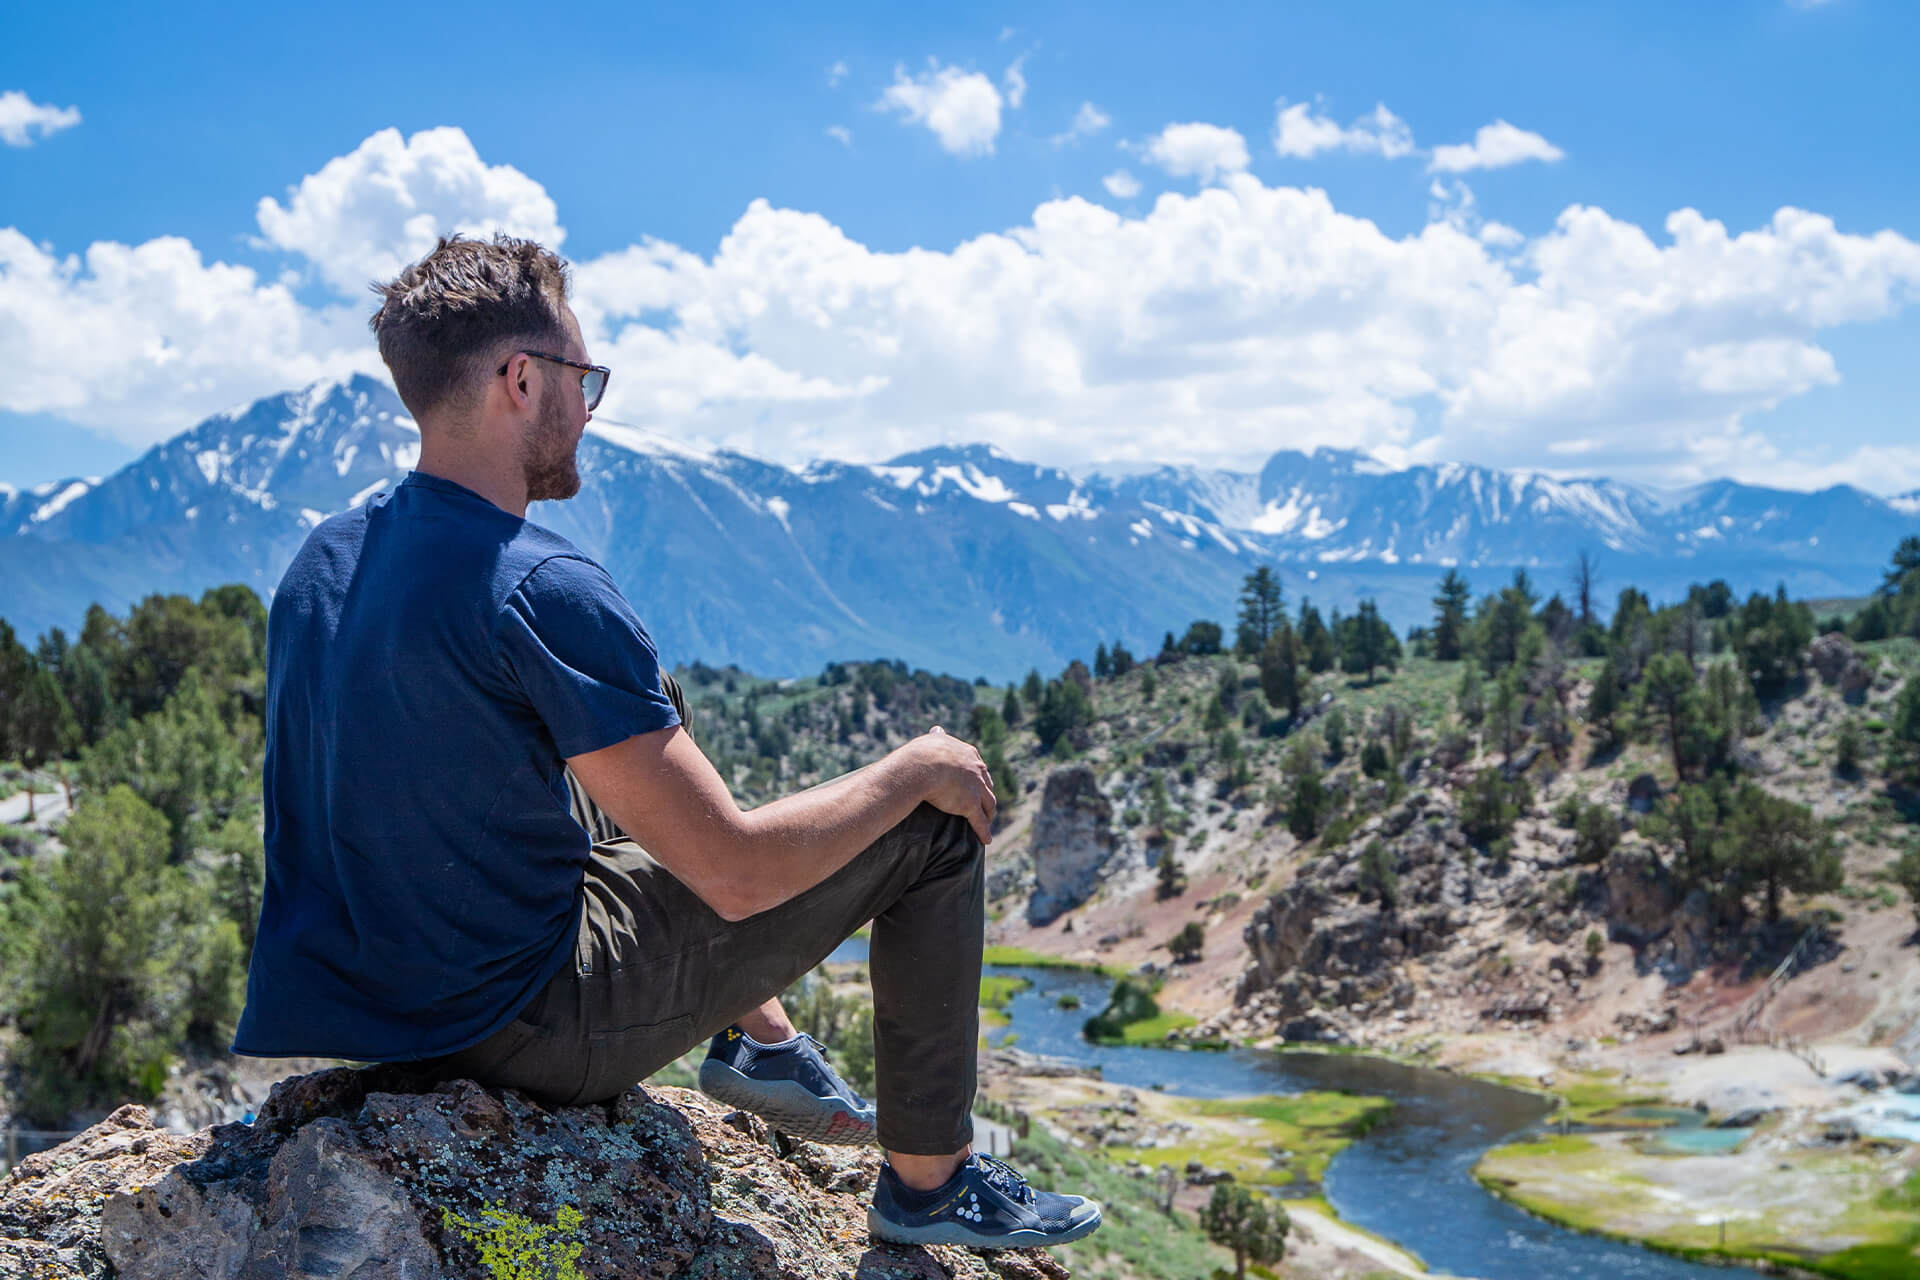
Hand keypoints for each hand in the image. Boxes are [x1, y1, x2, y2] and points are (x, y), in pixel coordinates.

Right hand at [913, 725, 995, 844]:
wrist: (921, 766)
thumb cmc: (922, 753)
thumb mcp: (932, 740)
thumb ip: (937, 737)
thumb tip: (937, 730)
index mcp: (969, 755)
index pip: (978, 767)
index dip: (978, 777)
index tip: (977, 783)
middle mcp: (977, 771)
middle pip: (987, 785)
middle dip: (986, 795)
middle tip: (984, 804)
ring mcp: (976, 788)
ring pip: (988, 804)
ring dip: (988, 814)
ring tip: (987, 821)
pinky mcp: (970, 805)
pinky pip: (979, 822)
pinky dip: (984, 832)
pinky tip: (986, 840)